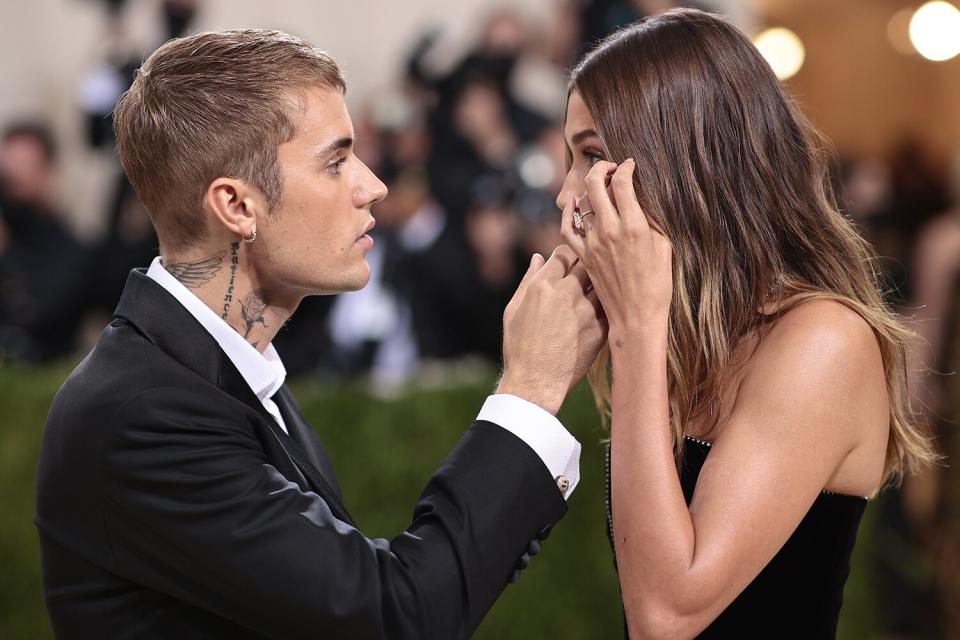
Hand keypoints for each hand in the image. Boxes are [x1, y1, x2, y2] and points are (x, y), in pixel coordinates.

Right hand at [498, 244, 607, 413]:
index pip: (564, 253)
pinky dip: (608, 303)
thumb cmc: (519, 347)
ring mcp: (586, 311)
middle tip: (590, 270)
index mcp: (542, 286)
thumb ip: (528, 280)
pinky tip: (606, 307)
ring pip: (603, 282)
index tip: (571, 260)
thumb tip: (538, 257)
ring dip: (602, 282)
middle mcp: (566, 293)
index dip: (570, 254)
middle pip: (588, 262)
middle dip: (589, 262)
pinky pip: (609, 306)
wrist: (536, 383)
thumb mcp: (513, 310)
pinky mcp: (600, 329)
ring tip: (602, 286)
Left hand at [560, 159, 672, 334]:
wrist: (636, 317)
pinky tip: (572, 204)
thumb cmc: (657, 284)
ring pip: (583, 204)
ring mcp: (593, 244)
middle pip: (597, 185)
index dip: (626, 168)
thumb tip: (641, 199)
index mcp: (634, 226)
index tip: (630, 165)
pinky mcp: (583, 257)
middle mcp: (610, 231)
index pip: (623, 183)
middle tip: (611, 168)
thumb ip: (651, 220)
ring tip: (599, 186)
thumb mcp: (664, 247)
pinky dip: (568, 214)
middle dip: (603, 169)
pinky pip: (568, 229)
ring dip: (590, 190)